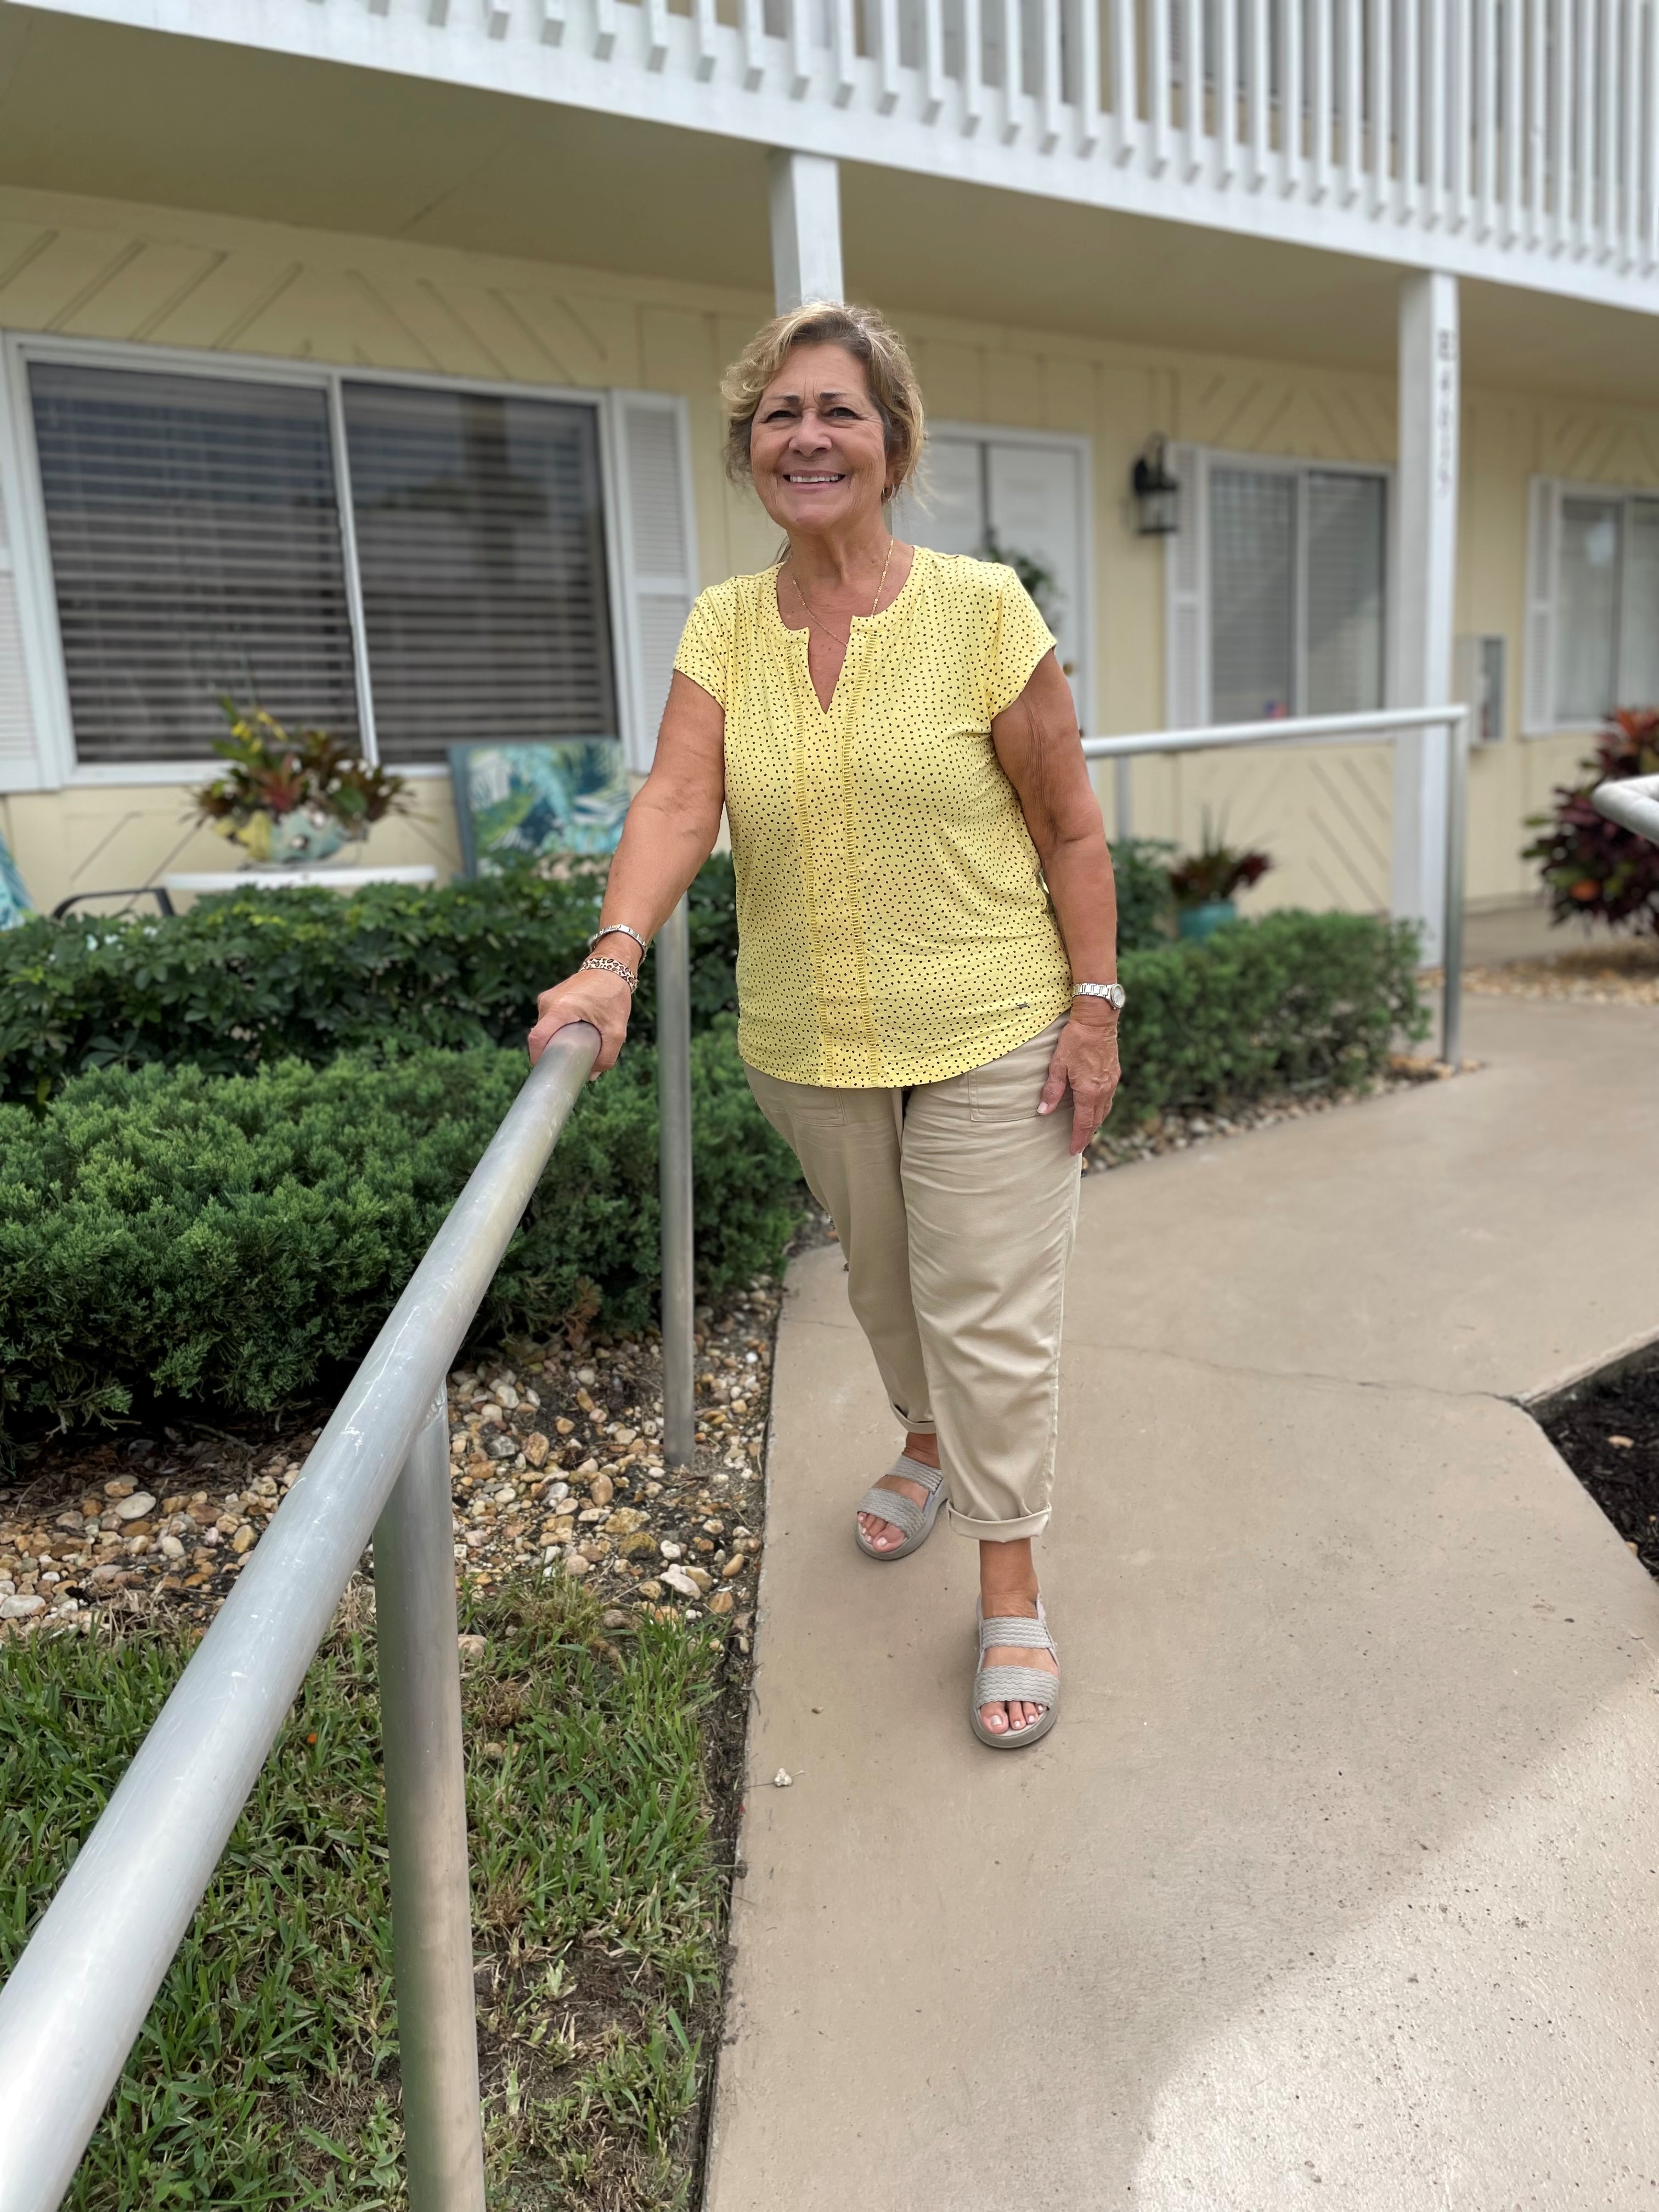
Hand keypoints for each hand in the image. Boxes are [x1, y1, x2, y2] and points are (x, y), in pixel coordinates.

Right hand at [527, 966, 633, 1073]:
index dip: (539, 1059)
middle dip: (552, 1051)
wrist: (611, 967)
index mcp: (560, 1008)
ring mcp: (547, 998)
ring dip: (557, 1040)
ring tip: (576, 1044)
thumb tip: (591, 1075)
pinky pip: (549, 1021)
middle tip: (569, 1061)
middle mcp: (548, 1002)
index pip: (537, 1039)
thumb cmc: (613, 995)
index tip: (549, 1070)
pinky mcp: (550, 998)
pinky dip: (559, 1030)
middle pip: (541, 1036)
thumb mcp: (616, 1030)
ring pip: (545, 1029)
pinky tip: (574, 1032)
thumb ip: (606, 1055)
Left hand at [1037, 1006, 1120, 1155]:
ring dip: (1095, 1123)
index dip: (1078, 1139)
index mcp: (1089, 1092)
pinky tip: (1094, 1107)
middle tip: (1078, 1144)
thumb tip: (1043, 1111)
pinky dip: (1101, 1109)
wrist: (1097, 1020)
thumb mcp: (1058, 1065)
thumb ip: (1052, 1090)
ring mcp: (1111, 1082)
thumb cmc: (1075, 1040)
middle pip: (1096, 1120)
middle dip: (1087, 1134)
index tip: (1072, 1150)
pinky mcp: (1114, 1074)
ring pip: (1105, 1110)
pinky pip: (1108, 1098)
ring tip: (1086, 1130)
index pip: (1084, 1124)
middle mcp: (1104, 1090)